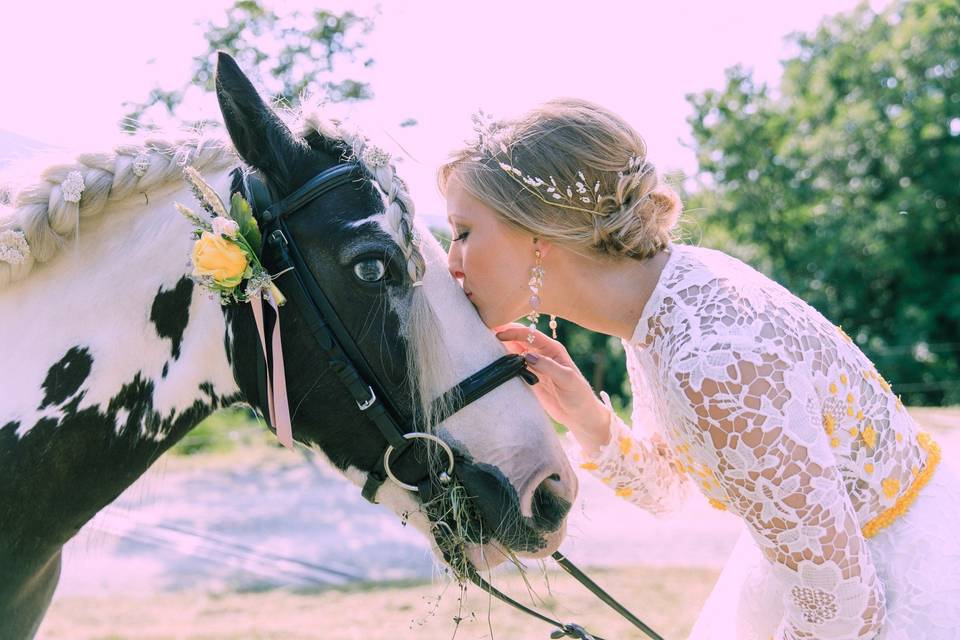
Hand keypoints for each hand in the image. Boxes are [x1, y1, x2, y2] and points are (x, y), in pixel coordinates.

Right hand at [495, 322, 612, 455]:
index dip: (514, 332)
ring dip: (499, 347)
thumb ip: (549, 366)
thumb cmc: (579, 395)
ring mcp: (535, 366)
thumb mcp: (567, 379)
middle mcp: (542, 354)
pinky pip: (513, 367)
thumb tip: (527, 356)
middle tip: (482, 332)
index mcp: (553, 349)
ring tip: (481, 344)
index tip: (497, 333)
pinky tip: (490, 361)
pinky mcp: (530, 378)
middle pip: (519, 340)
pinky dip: (503, 363)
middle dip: (503, 334)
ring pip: (514, 352)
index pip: (530, 335)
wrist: (580, 415)